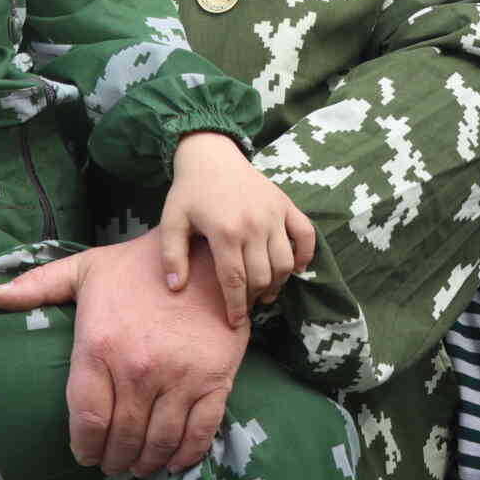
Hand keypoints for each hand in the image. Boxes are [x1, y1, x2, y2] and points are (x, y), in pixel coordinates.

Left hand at [0, 232, 246, 476]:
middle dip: (114, 459)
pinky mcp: (215, 379)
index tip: (86, 453)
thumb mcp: (86, 269)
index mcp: (100, 346)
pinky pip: (198, 433)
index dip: (85, 448)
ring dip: (145, 463)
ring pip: (158, 443)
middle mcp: (138, 369)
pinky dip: (184, 456)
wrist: (207, 252)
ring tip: (139, 463)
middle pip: (122, 439)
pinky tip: (173, 459)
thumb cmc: (140, 265)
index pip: (88, 421)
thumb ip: (39, 285)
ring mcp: (179, 377)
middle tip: (113, 461)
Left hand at [161, 132, 316, 325]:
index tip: (235, 323)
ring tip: (265, 293)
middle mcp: (254, 225)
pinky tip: (296, 269)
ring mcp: (274, 215)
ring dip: (278, 283)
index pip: (235, 281)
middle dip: (253, 298)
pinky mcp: (286, 205)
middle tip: (245, 304)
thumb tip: (176, 289)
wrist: (212, 155)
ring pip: (285, 262)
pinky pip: (307, 235)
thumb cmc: (190, 191)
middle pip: (261, 276)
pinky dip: (306, 255)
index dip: (236, 307)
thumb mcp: (172, 221)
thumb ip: (172, 256)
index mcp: (225, 232)